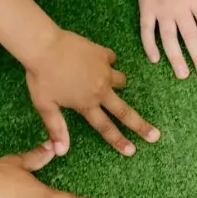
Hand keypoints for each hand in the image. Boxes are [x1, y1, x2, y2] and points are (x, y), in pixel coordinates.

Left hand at [26, 30, 156, 155]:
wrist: (44, 45)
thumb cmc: (41, 77)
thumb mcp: (45, 105)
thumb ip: (56, 128)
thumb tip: (61, 152)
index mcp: (86, 104)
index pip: (105, 128)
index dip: (119, 141)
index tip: (132, 151)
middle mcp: (100, 90)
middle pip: (124, 111)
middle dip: (140, 125)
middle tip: (155, 135)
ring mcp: (104, 71)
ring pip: (121, 81)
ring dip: (119, 85)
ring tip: (111, 84)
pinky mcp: (102, 54)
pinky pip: (111, 59)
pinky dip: (107, 62)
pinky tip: (99, 60)